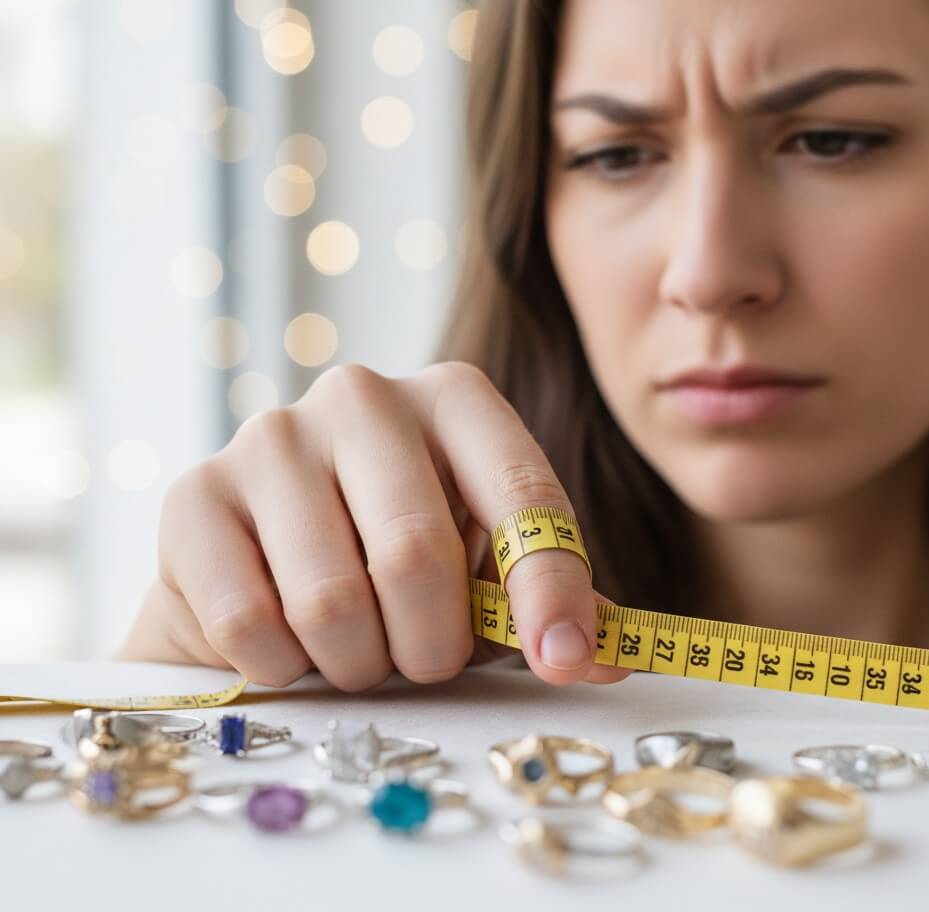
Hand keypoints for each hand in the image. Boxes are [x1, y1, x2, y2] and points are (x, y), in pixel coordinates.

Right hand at [117, 362, 630, 690]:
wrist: (264, 555)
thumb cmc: (392, 556)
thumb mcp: (481, 562)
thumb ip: (547, 599)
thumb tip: (600, 655)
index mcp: (453, 398)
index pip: (520, 492)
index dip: (549, 588)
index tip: (562, 661)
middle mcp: (362, 396)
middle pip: (417, 554)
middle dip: (431, 645)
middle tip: (422, 660)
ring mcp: (270, 435)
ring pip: (332, 601)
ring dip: (357, 661)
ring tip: (356, 646)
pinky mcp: (194, 492)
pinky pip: (251, 623)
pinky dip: (284, 665)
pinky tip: (288, 637)